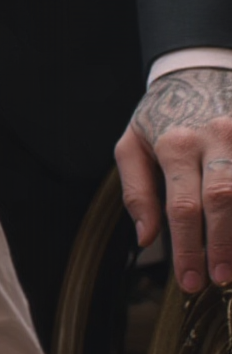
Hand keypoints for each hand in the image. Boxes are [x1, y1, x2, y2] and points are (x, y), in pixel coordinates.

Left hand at [119, 66, 231, 290]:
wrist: (196, 71)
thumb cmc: (160, 116)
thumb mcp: (131, 145)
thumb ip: (136, 192)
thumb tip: (146, 238)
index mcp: (176, 144)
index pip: (182, 206)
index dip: (188, 248)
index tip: (191, 281)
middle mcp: (216, 138)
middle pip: (224, 199)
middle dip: (224, 245)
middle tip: (221, 280)